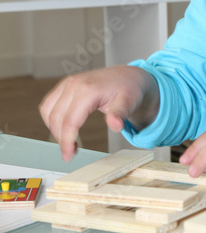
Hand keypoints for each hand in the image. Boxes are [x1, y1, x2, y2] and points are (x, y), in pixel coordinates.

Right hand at [39, 66, 159, 161]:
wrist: (127, 76)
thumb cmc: (128, 88)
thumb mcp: (129, 102)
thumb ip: (120, 114)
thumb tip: (116, 126)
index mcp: (87, 89)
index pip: (70, 121)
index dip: (66, 141)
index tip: (68, 156)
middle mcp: (73, 84)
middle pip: (56, 118)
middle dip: (61, 139)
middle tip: (70, 153)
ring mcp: (66, 83)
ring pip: (48, 111)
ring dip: (54, 129)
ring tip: (69, 142)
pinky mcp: (64, 85)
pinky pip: (49, 104)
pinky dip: (52, 119)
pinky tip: (63, 129)